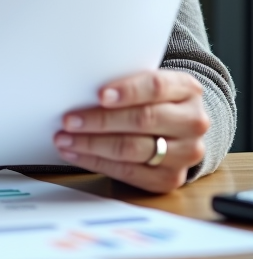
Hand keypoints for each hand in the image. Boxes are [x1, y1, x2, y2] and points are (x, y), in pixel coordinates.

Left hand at [54, 70, 209, 192]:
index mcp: (187, 89)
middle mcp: (192, 122)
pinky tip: (76, 154)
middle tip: (69, 120)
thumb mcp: (146, 81)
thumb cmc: (151, 98)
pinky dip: (97, 162)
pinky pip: (129, 173)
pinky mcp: (171, 178)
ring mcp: (186, 153)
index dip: (128, 91)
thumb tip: (81, 88)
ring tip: (65, 139)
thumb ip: (124, 81)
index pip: (156, 87)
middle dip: (100, 121)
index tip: (100, 95)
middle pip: (143, 120)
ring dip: (92, 144)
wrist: (178, 126)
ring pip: (133, 149)